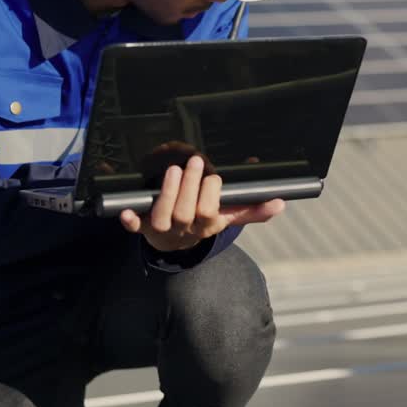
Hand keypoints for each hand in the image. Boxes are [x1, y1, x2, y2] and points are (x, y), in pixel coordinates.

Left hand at [119, 155, 284, 251]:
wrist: (176, 245)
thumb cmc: (203, 223)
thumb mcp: (228, 217)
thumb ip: (252, 210)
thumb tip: (280, 204)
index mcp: (206, 226)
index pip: (209, 212)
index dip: (210, 194)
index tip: (214, 177)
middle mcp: (184, 230)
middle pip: (186, 213)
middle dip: (189, 187)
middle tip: (195, 162)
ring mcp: (162, 230)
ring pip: (163, 217)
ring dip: (166, 193)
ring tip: (174, 171)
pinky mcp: (143, 228)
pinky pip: (135, 227)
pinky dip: (130, 221)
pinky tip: (126, 212)